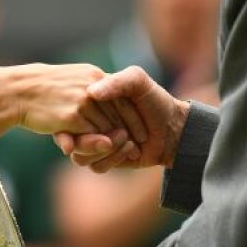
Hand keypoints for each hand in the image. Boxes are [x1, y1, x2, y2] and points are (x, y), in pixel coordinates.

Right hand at [11, 64, 146, 159]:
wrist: (16, 91)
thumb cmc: (41, 88)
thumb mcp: (70, 79)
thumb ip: (89, 88)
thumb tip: (102, 101)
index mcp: (92, 75)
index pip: (123, 96)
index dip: (133, 116)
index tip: (140, 130)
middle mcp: (91, 86)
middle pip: (120, 113)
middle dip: (128, 131)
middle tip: (136, 146)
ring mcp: (82, 101)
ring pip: (107, 128)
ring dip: (114, 142)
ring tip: (125, 151)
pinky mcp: (72, 117)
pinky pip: (92, 135)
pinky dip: (97, 146)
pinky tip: (101, 152)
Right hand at [54, 65, 189, 171]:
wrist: (174, 130)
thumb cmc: (155, 100)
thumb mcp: (137, 81)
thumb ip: (115, 82)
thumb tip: (91, 94)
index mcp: (90, 101)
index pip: (72, 112)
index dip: (82, 117)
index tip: (97, 120)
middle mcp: (89, 122)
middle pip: (72, 137)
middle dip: (93, 138)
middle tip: (122, 133)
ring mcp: (95, 142)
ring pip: (80, 155)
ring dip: (103, 150)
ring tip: (128, 140)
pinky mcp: (104, 159)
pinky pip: (95, 166)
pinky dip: (113, 159)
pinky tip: (131, 150)